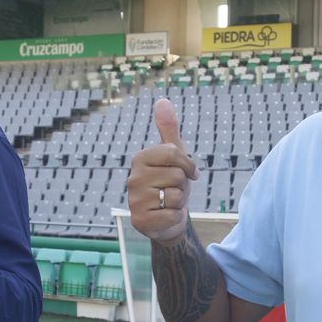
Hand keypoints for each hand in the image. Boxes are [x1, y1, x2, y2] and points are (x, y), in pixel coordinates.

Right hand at [127, 98, 199, 244]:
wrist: (166, 219)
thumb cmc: (170, 184)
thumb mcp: (173, 156)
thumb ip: (169, 129)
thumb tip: (162, 100)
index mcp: (140, 159)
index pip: (174, 153)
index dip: (187, 165)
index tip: (188, 172)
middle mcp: (133, 178)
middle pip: (177, 176)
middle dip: (182, 186)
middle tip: (173, 190)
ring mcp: (134, 200)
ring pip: (176, 196)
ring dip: (179, 202)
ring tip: (169, 203)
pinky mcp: (140, 221)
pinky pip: (173, 215)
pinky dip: (176, 218)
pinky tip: (166, 216)